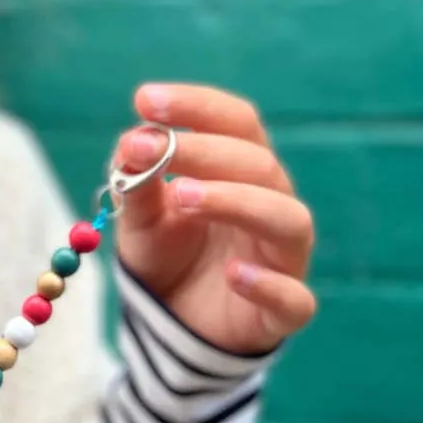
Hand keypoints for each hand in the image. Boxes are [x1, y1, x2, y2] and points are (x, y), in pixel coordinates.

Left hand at [112, 83, 316, 353]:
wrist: (173, 324)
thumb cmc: (167, 255)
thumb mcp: (140, 217)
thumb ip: (136, 182)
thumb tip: (130, 141)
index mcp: (242, 171)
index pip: (236, 122)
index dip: (195, 106)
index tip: (145, 99)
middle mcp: (272, 204)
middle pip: (258, 164)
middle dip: (205, 150)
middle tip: (155, 149)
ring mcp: (282, 258)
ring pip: (285, 219)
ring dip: (235, 201)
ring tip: (182, 195)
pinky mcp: (284, 310)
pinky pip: (292, 297)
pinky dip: (266, 283)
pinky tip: (232, 272)